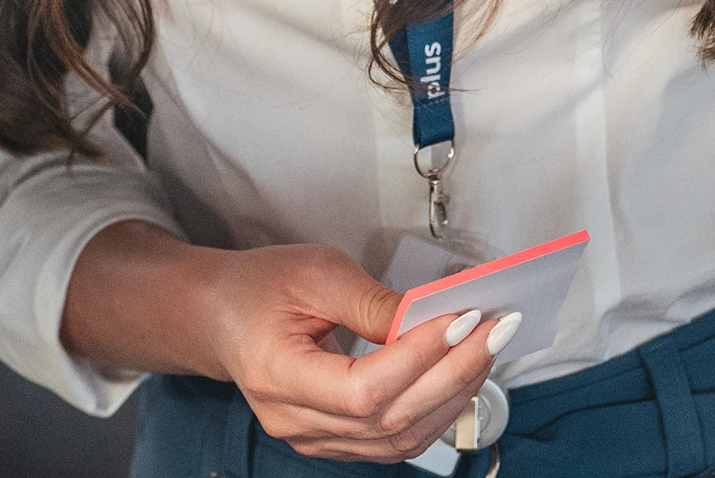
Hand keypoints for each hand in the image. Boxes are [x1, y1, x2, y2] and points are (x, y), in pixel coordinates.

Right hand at [193, 243, 506, 462]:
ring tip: (485, 350)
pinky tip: (458, 376)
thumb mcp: (313, 272)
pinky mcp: (332, 441)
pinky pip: (393, 442)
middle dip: (453, 374)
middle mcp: (293, 421)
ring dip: (452, 396)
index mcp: (277, 375)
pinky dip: (433, 411)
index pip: (363, 389)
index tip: (462, 319)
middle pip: (389, 419)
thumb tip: (432, 319)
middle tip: (494, 331)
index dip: (418, 359)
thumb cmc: (258, 287)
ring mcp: (313, 439)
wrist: (220, 316)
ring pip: (398, 439)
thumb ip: (372, 301)